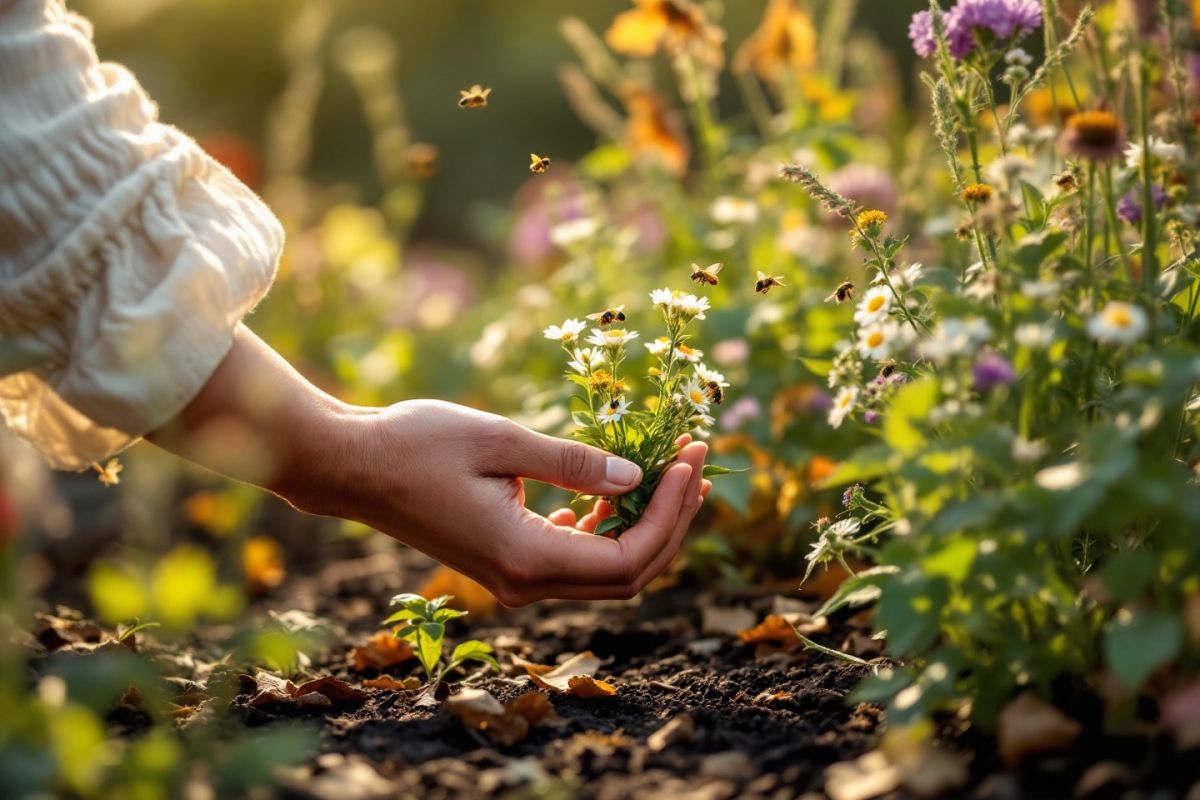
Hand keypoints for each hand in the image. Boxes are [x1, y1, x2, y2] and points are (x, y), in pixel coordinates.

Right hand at [155, 329, 708, 605]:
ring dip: (643, 526)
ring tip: (671, 472)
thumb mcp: (503, 441)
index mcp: (525, 557)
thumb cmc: (416, 444)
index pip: (628, 558)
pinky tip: (611, 495)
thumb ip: (574, 464)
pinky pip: (573, 562)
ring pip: (604, 572)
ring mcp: (513, 578)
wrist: (351, 467)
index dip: (671, 513)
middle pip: (627, 574)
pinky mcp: (504, 562)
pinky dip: (605, 532)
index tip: (690, 459)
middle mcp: (523, 582)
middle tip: (695, 462)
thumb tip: (635, 475)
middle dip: (671, 520)